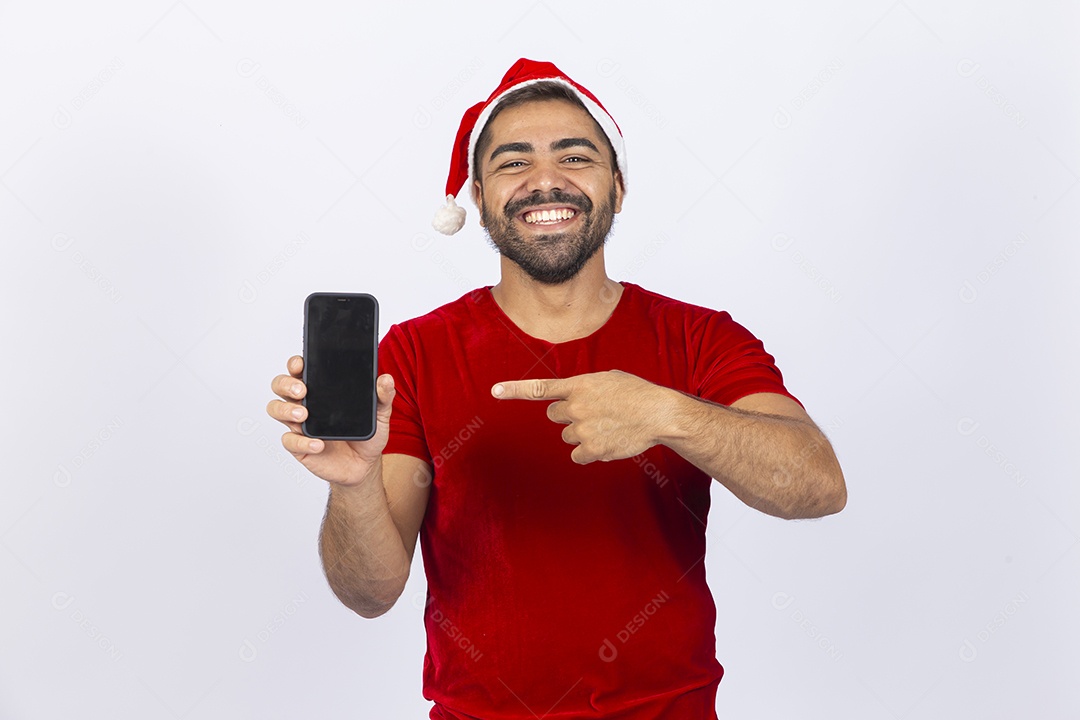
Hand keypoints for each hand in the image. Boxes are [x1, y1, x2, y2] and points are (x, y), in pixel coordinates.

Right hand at [267, 355, 395, 485]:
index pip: (300, 370)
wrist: (364, 465)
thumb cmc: (365, 434)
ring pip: (276, 409)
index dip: (295, 364)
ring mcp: (299, 425)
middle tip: (302, 390)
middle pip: (280, 386)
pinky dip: (302, 442)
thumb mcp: (379, 414)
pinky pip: (290, 441)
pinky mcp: (300, 446)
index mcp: (320, 390)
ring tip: (304, 415)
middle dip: (286, 384)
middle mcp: (305, 403)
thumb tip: (386, 379)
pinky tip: (318, 444)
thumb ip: (383, 396)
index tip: (301, 363)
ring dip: (286, 410)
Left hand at [492, 370, 669, 463]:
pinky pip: (578, 455)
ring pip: (568, 436)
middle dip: (567, 416)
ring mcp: (583, 429)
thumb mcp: (608, 379)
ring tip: (608, 426)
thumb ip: (585, 387)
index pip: (540, 388)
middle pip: (554, 416)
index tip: (494, 391)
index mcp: (579, 385)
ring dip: (582, 433)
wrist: (658, 413)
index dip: (514, 390)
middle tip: (591, 414)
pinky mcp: (592, 449)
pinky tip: (609, 442)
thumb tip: (575, 399)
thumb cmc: (637, 393)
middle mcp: (576, 406)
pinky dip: (590, 452)